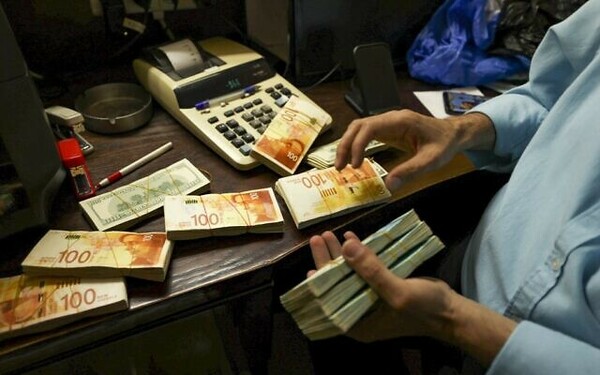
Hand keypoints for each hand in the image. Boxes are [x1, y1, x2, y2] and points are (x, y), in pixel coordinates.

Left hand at [308, 230, 516, 365]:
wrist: (452, 311)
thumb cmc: (424, 309)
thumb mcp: (397, 292)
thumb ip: (371, 271)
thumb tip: (345, 246)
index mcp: (359, 324)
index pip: (330, 305)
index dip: (318, 287)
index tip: (310, 268)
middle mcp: (361, 312)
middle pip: (336, 285)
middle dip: (327, 263)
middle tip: (318, 239)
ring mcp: (371, 298)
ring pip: (349, 274)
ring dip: (340, 255)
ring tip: (329, 235)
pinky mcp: (382, 286)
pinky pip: (364, 269)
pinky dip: (358, 254)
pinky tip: (350, 237)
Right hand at [335, 110, 494, 190]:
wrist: (453, 133)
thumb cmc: (444, 144)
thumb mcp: (432, 160)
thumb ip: (411, 171)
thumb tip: (389, 185)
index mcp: (400, 121)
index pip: (369, 128)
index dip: (357, 145)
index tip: (355, 166)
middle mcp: (390, 118)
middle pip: (358, 126)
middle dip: (345, 145)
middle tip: (339, 167)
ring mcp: (388, 123)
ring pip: (358, 128)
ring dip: (347, 145)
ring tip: (342, 165)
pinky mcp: (387, 129)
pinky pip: (365, 134)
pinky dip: (356, 145)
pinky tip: (354, 160)